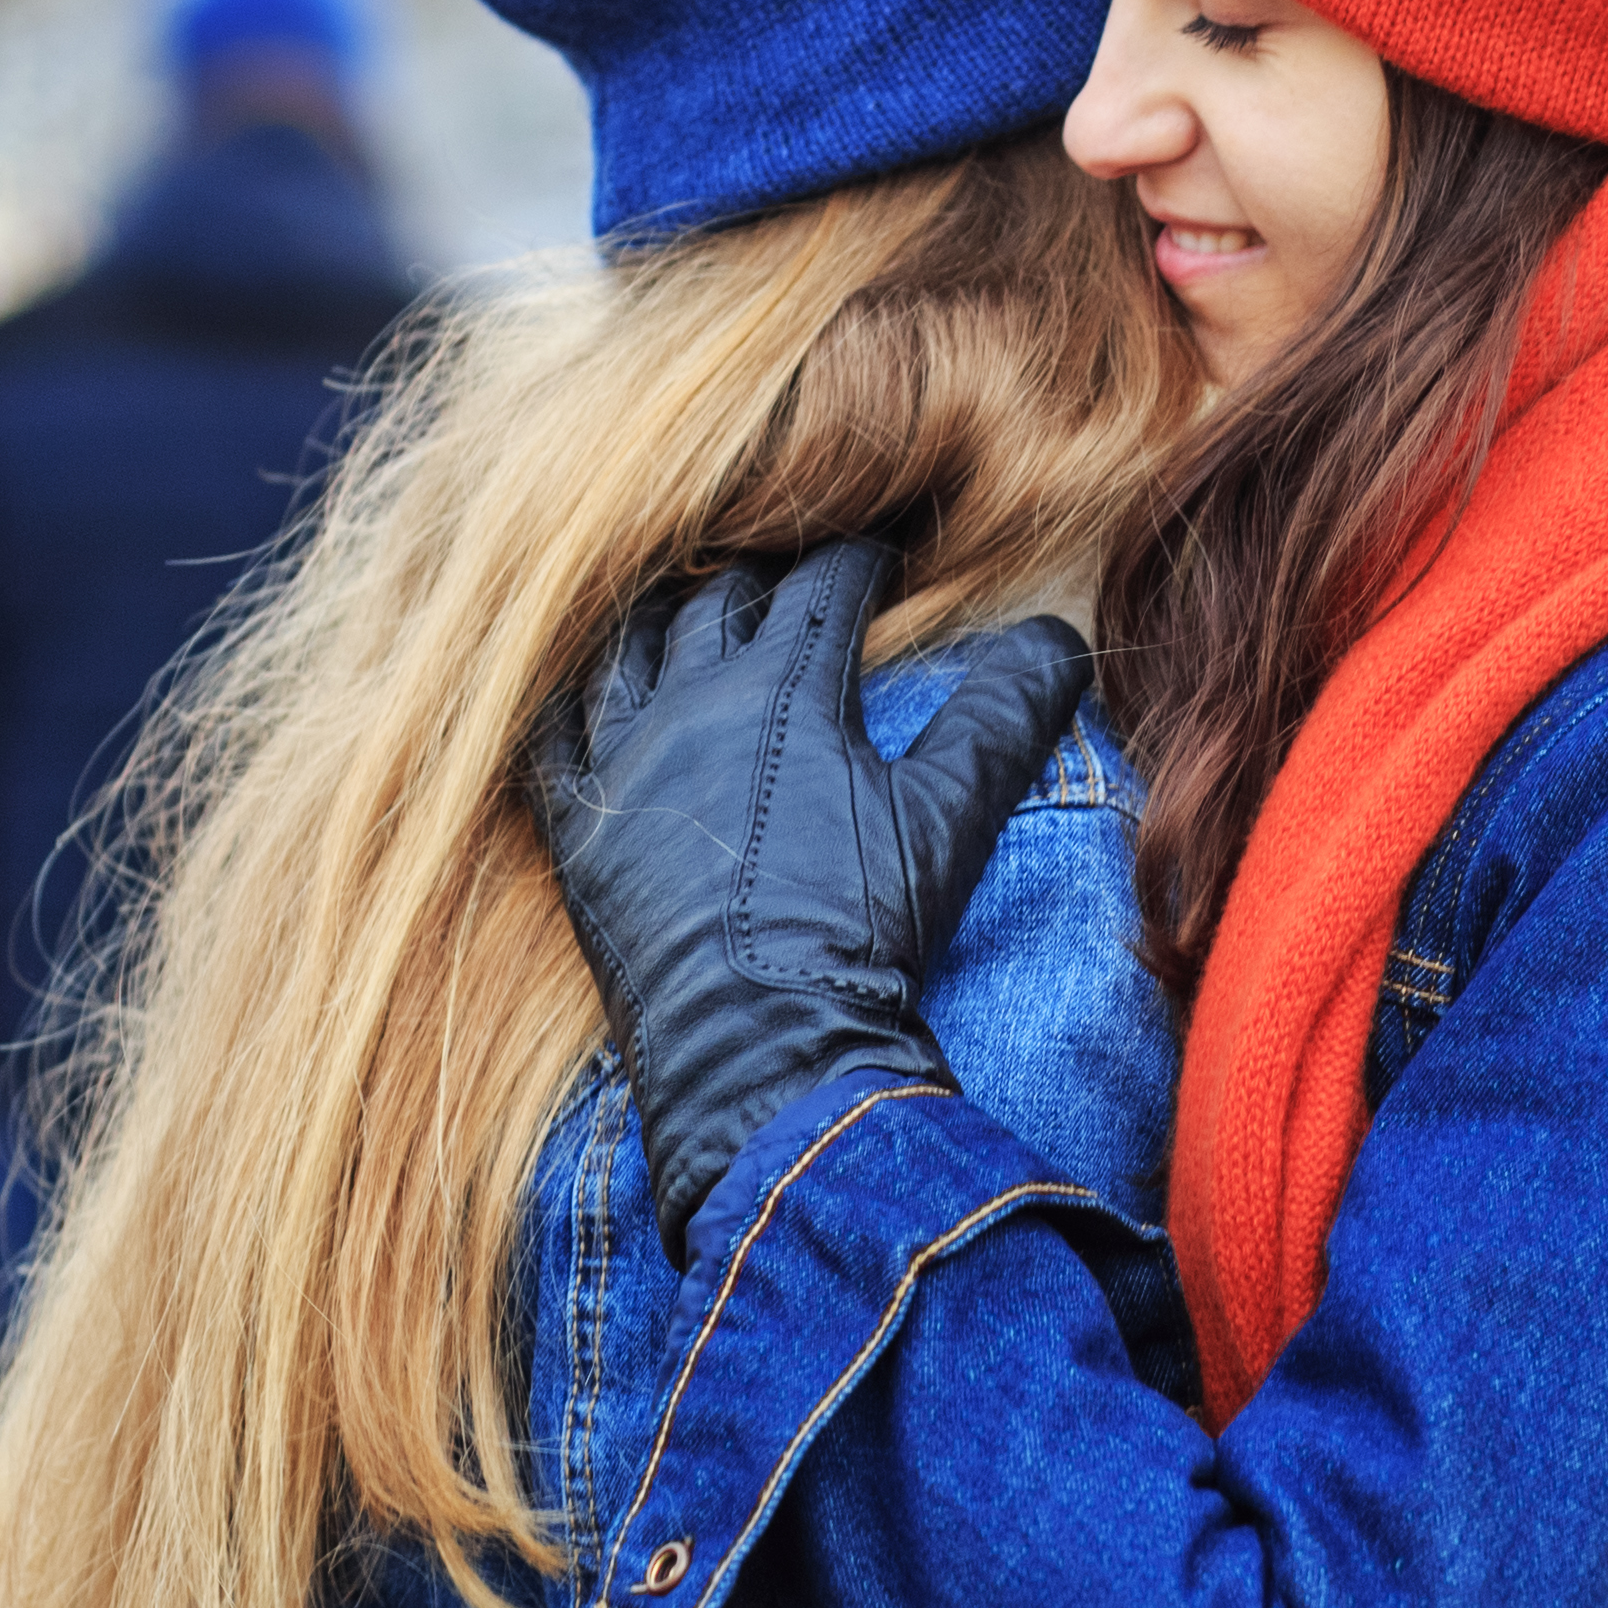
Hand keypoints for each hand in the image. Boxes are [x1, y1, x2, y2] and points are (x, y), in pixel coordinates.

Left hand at [528, 537, 1089, 1258]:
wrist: (762, 1049)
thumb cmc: (862, 930)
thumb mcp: (954, 814)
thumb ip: (1008, 711)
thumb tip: (1058, 632)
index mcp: (785, 684)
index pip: (824, 583)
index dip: (861, 560)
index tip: (884, 558)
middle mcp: (690, 700)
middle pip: (719, 598)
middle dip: (760, 574)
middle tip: (788, 577)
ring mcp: (621, 760)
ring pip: (626, 644)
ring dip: (659, 615)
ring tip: (683, 607)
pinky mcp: (574, 825)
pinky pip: (549, 730)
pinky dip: (564, 695)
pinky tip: (577, 686)